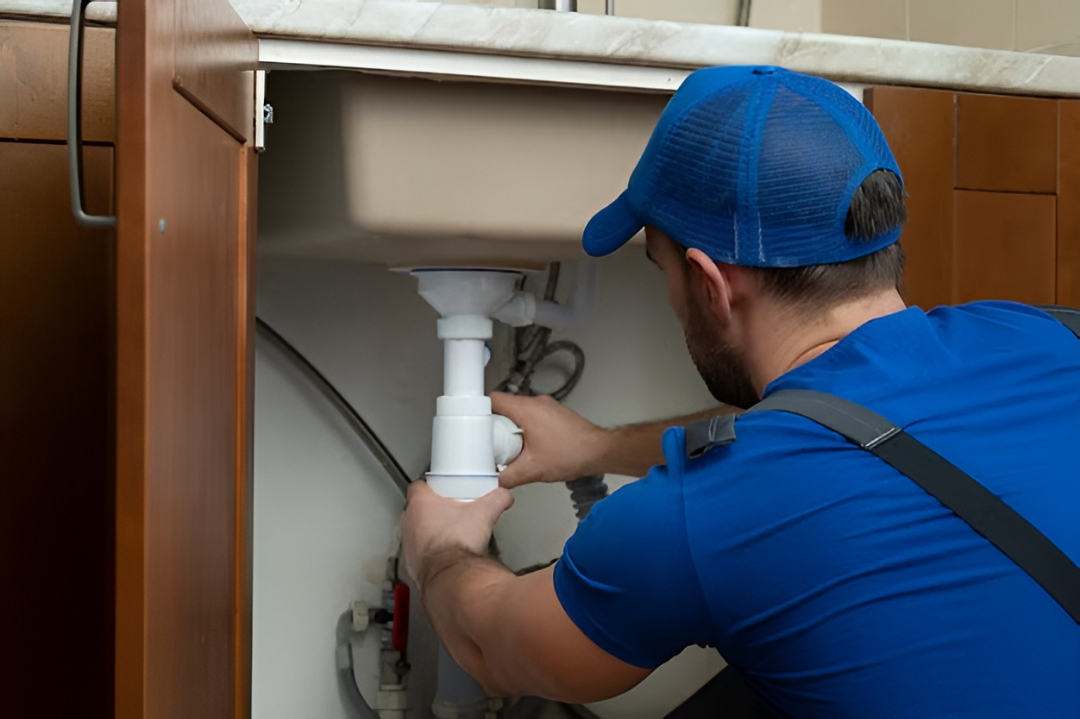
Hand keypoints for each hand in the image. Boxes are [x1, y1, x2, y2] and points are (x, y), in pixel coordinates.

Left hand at [401, 481, 513, 588]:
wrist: (450, 576)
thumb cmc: (457, 542)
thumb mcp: (485, 513)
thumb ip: (496, 499)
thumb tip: (503, 496)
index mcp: (421, 504)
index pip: (417, 486)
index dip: (429, 486)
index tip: (441, 488)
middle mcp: (409, 523)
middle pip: (417, 510)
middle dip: (433, 510)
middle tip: (451, 511)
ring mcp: (409, 544)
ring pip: (417, 532)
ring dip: (430, 532)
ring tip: (451, 533)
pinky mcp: (412, 563)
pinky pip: (420, 553)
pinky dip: (432, 552)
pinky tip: (447, 554)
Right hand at [490, 393, 609, 487]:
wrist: (600, 451)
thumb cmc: (572, 454)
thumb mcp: (532, 470)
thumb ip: (507, 477)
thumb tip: (493, 482)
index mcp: (526, 409)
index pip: (493, 398)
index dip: (478, 409)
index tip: (471, 422)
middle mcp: (536, 403)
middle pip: (504, 405)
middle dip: (494, 423)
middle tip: (488, 441)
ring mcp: (547, 406)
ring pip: (519, 411)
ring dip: (511, 426)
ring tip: (508, 447)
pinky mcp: (555, 414)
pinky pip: (532, 416)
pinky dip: (525, 427)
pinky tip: (527, 446)